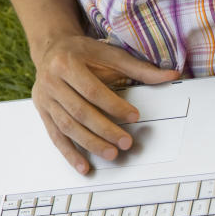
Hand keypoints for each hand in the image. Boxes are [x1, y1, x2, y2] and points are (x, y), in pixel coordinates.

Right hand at [31, 35, 179, 173]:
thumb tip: (172, 75)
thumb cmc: (84, 53)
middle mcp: (51, 82)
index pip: (92, 91)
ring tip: (112, 154)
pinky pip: (56, 137)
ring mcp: (45, 99)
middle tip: (126, 142)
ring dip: (91, 144)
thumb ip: (141, 68)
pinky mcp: (43, 113)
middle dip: (105, 130)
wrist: (52, 49)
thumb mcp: (111, 54)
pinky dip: (70, 154)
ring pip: (68, 127)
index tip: (134, 116)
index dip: (114, 106)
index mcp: (67, 64)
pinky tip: (84, 166)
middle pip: (80, 112)